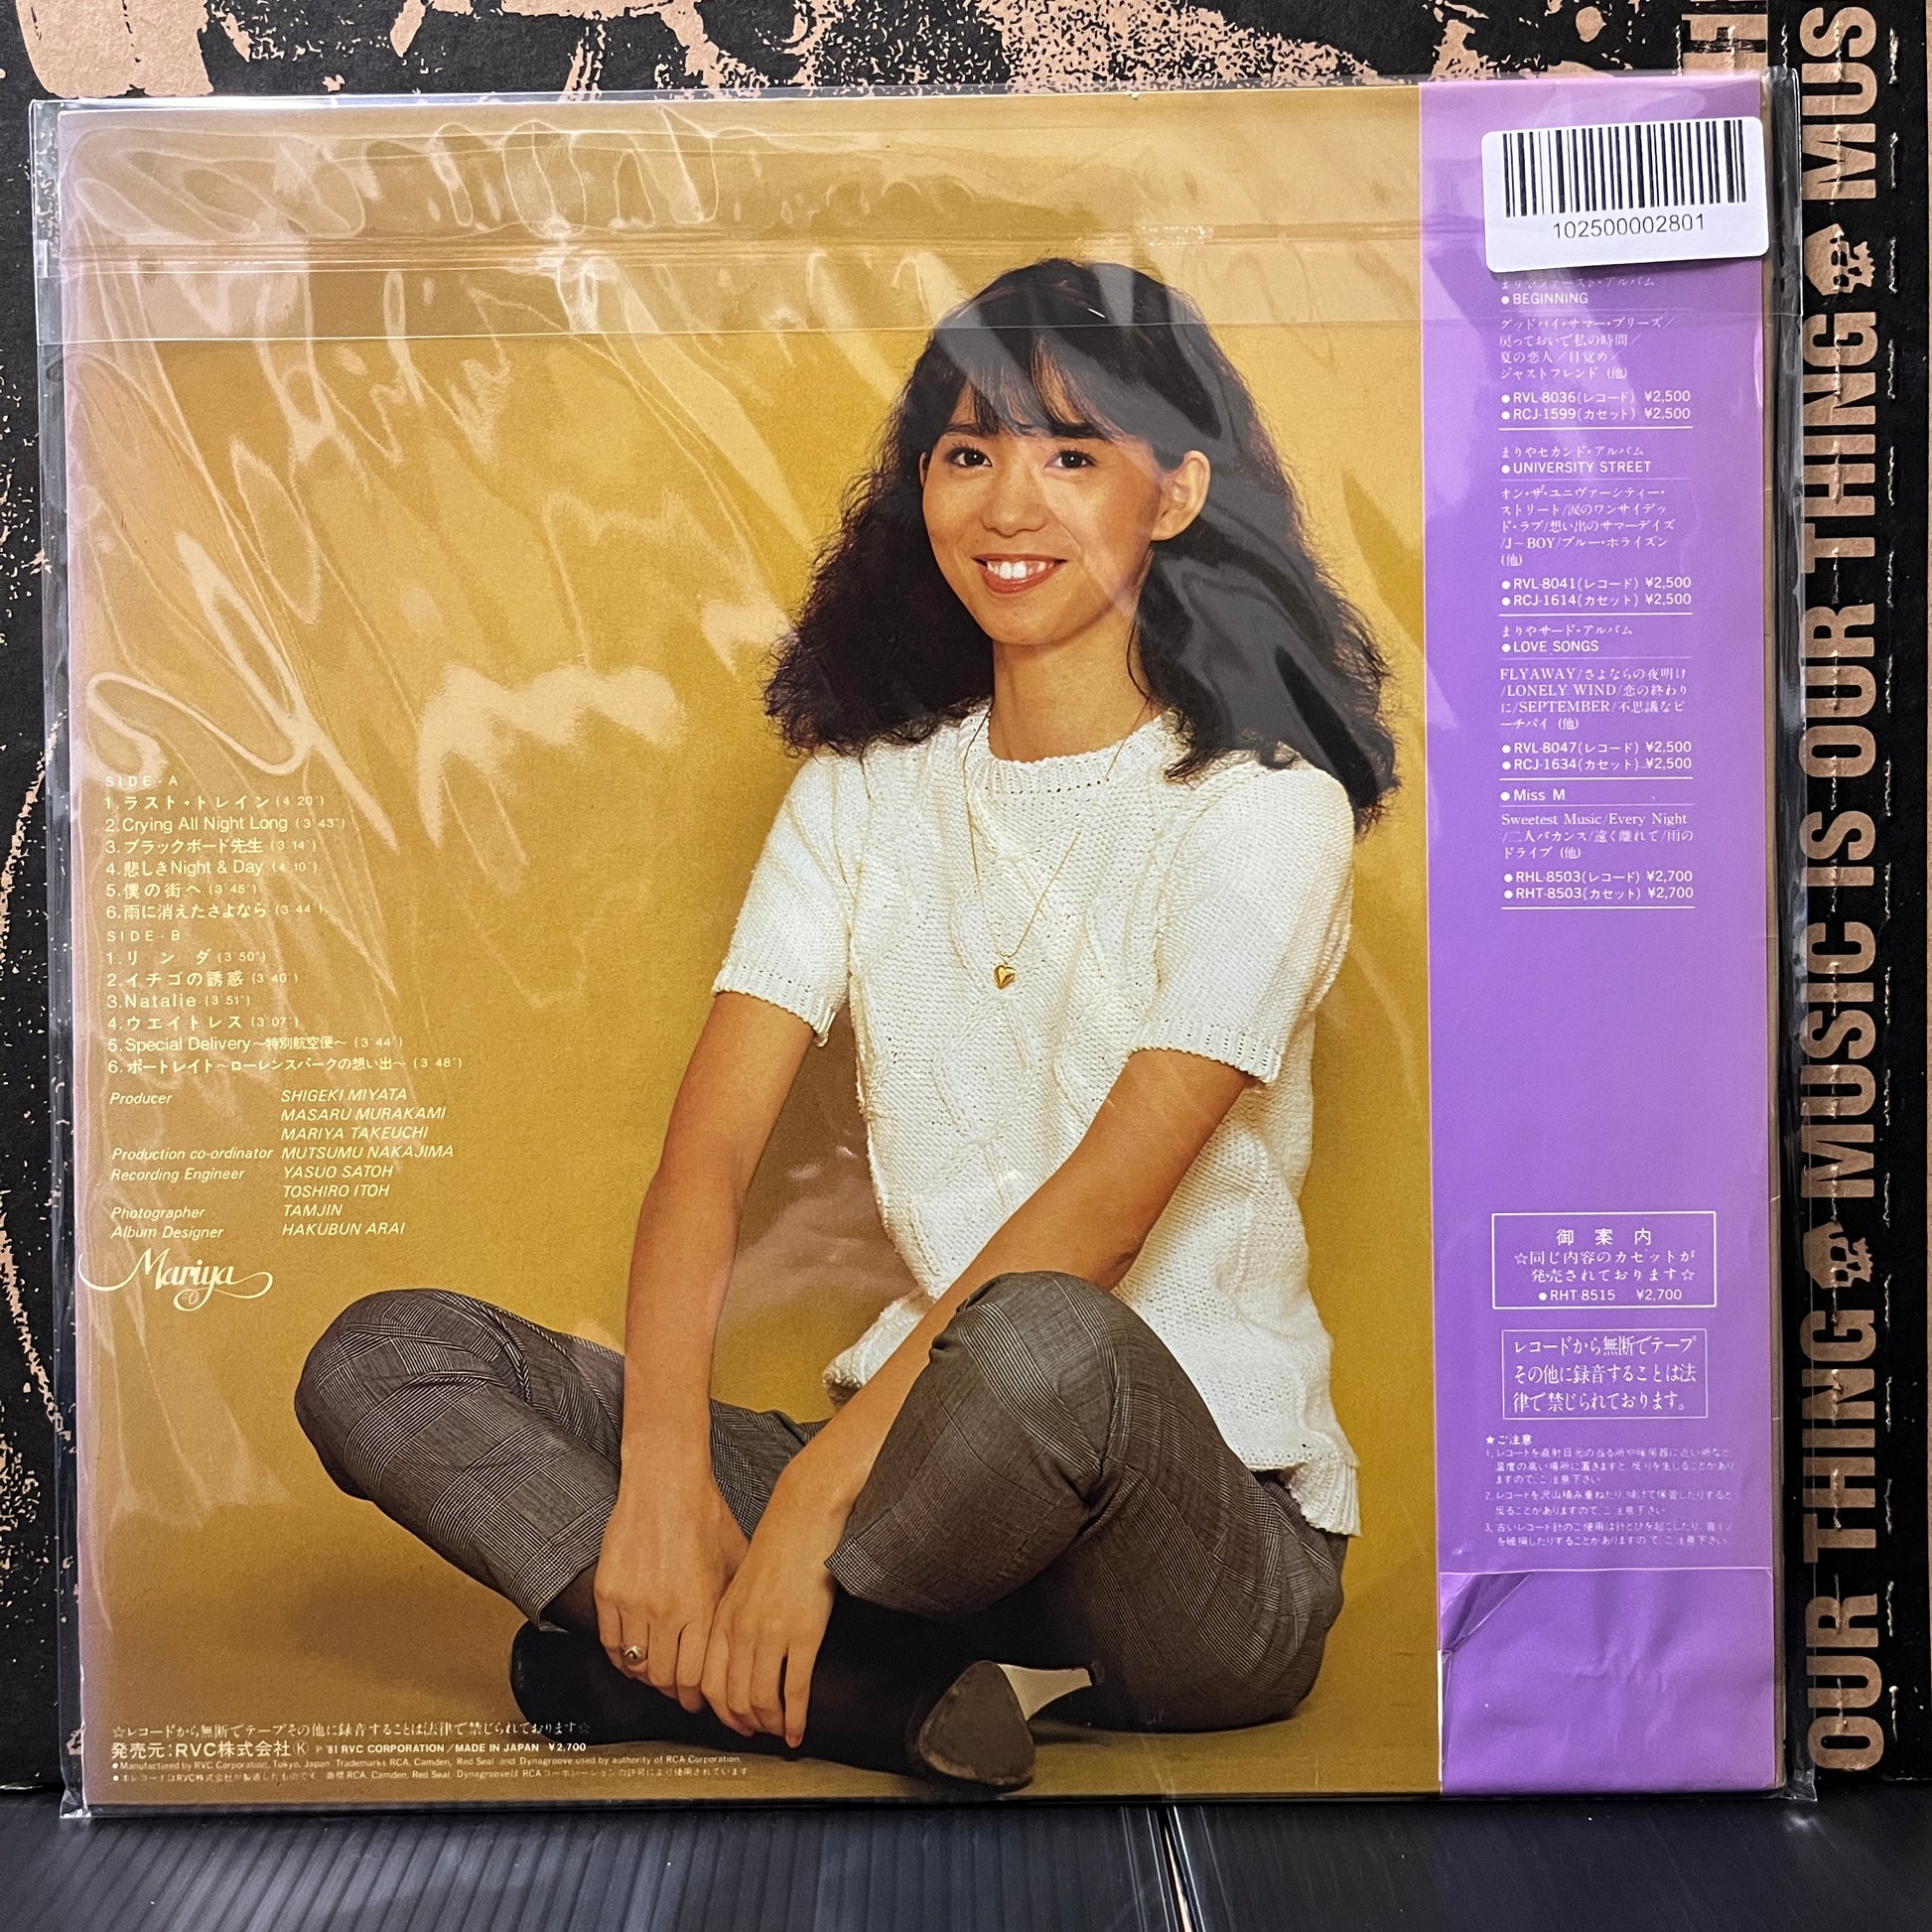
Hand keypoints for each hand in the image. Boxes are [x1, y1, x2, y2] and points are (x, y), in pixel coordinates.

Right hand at [593, 1473, 747, 1711]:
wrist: (664, 1481)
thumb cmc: (704, 1515)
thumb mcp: (735, 1560)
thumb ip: (733, 1603)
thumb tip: (740, 1638)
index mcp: (701, 1606)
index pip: (695, 1676)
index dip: (696, 1696)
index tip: (697, 1699)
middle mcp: (666, 1611)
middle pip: (664, 1679)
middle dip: (673, 1692)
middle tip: (677, 1692)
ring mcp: (633, 1603)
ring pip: (635, 1666)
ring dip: (647, 1676)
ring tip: (656, 1673)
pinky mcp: (609, 1593)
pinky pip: (609, 1644)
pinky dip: (620, 1656)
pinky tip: (631, 1654)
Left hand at [701, 1458, 849, 1746]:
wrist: (803, 1516)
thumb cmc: (777, 1543)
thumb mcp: (741, 1582)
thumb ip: (733, 1616)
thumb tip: (736, 1650)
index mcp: (723, 1617)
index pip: (709, 1682)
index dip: (720, 1711)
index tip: (734, 1722)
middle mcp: (741, 1630)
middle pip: (732, 1698)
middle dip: (745, 1724)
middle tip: (758, 1734)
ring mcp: (771, 1634)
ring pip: (761, 1700)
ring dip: (769, 1725)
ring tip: (780, 1732)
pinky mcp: (803, 1634)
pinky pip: (794, 1689)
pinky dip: (795, 1718)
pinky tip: (798, 1729)